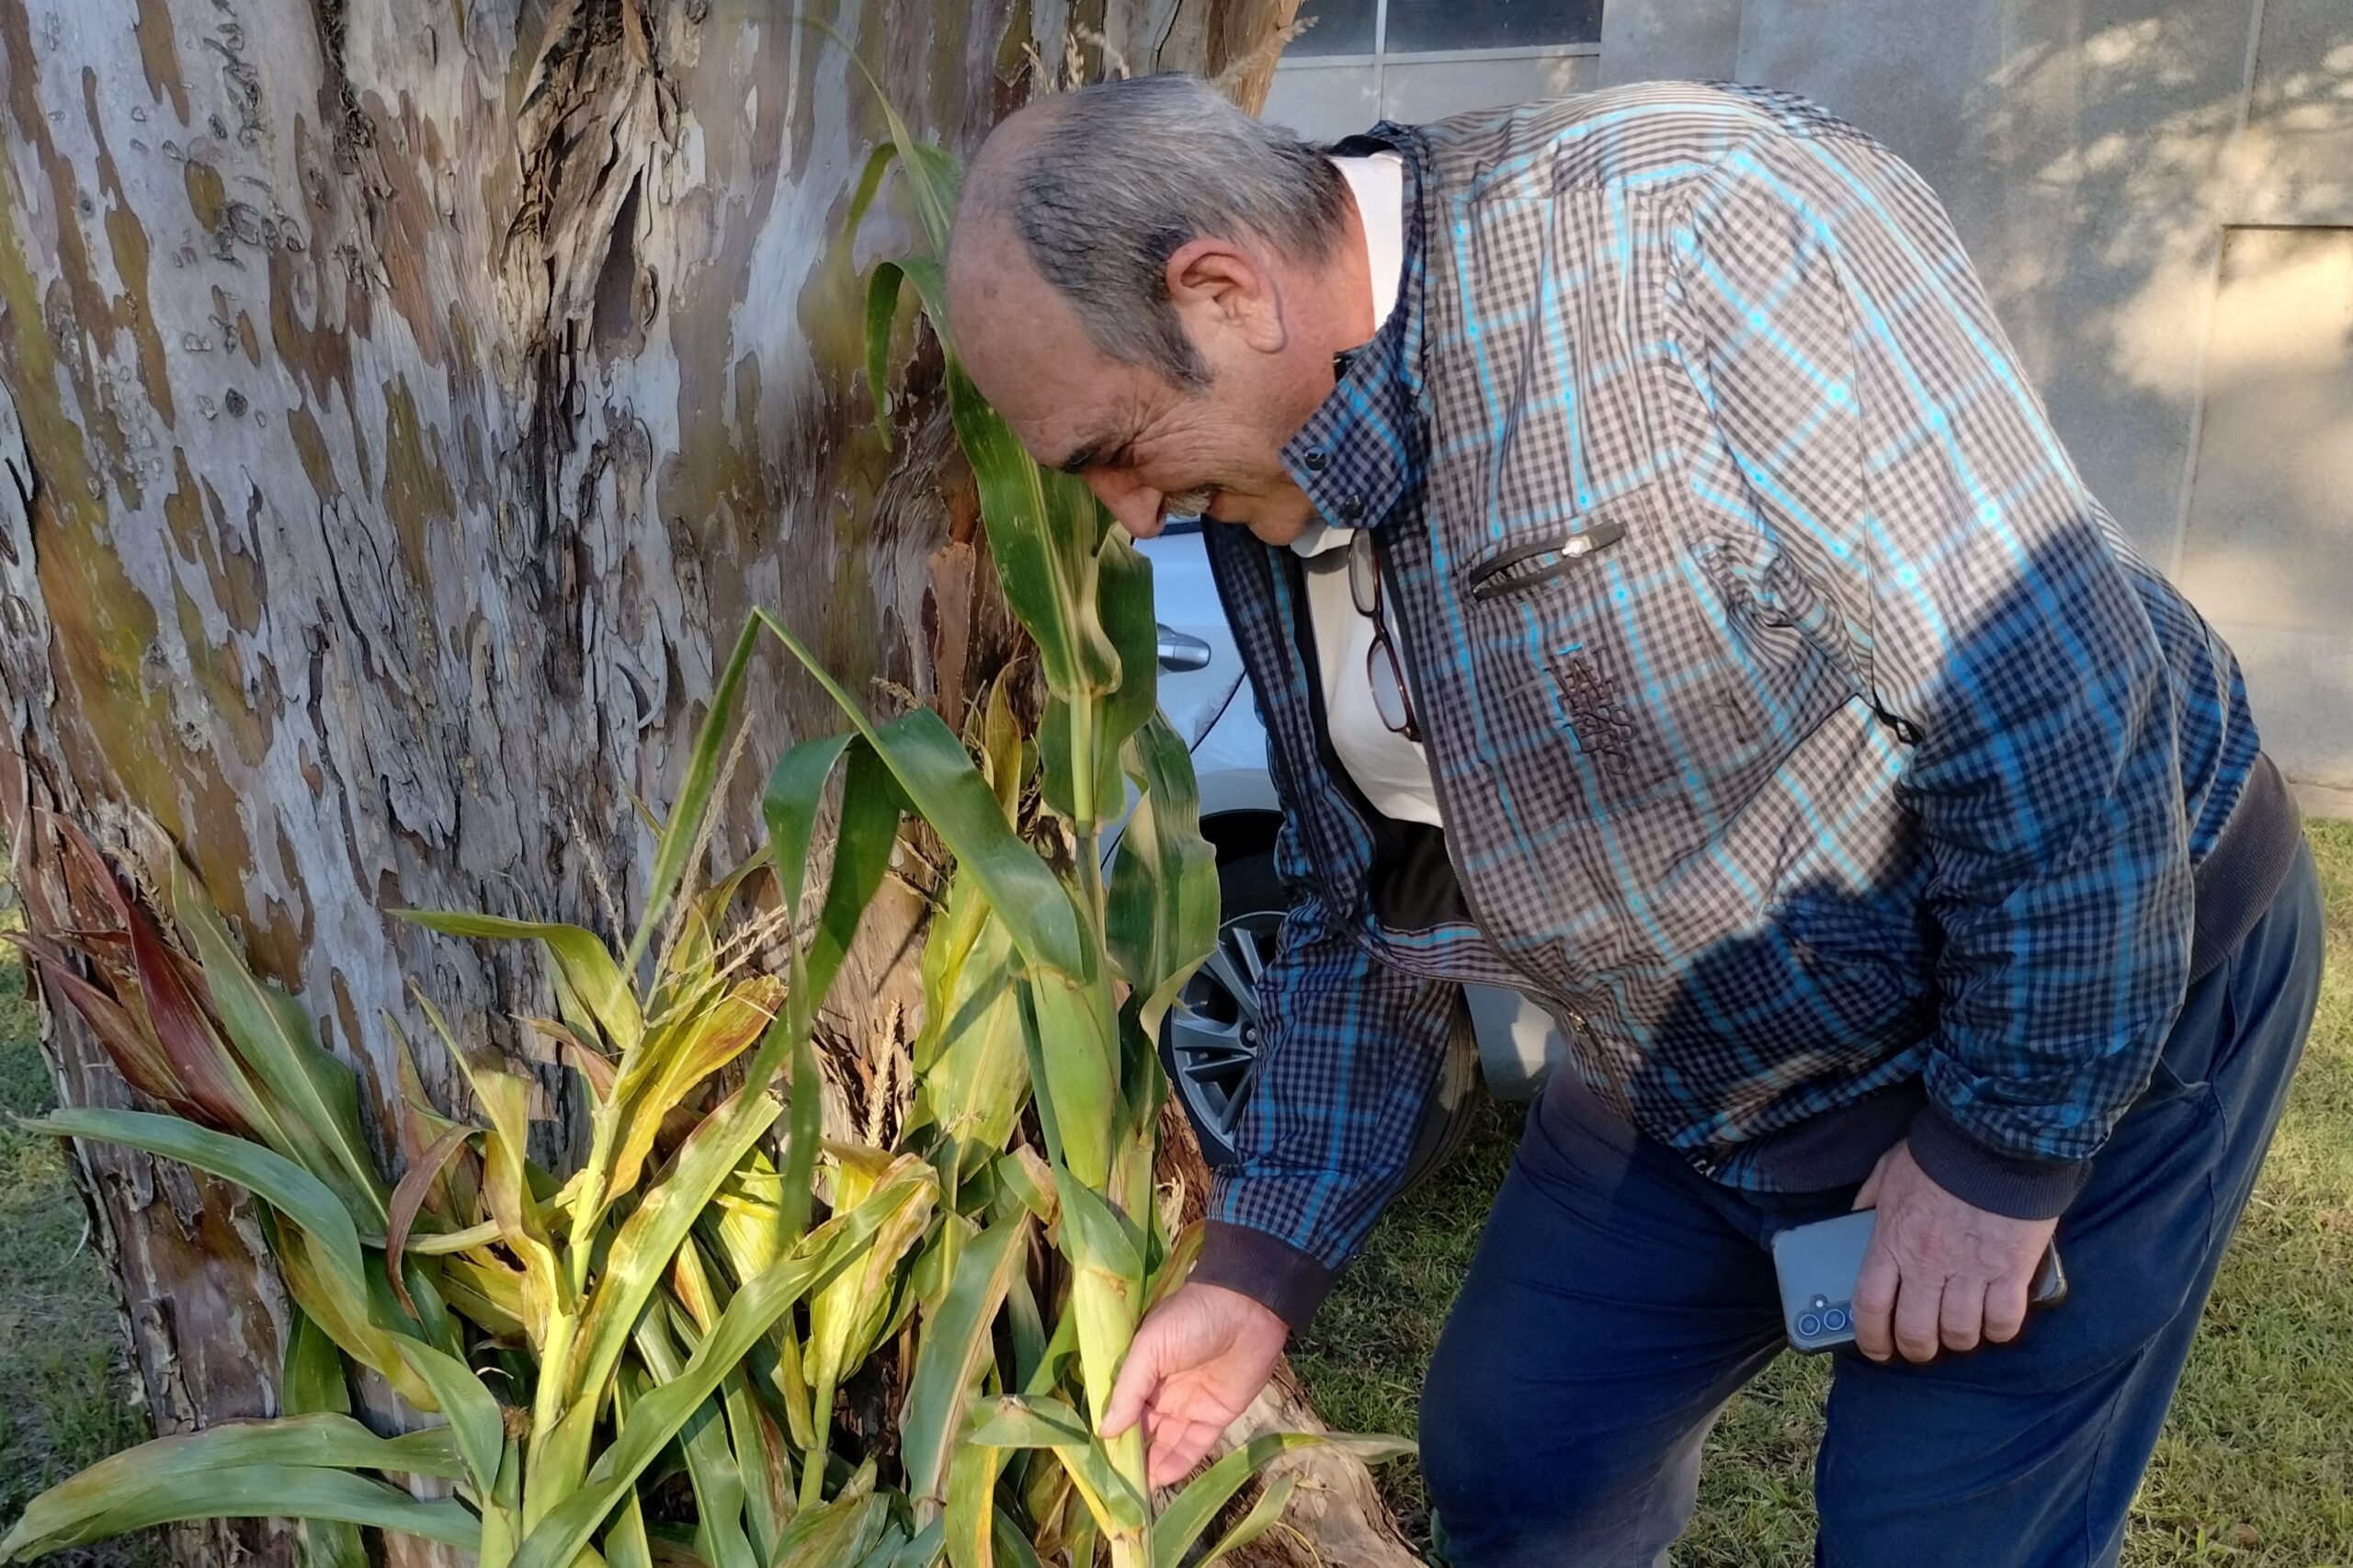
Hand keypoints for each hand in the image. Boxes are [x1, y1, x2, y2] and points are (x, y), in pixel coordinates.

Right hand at [1101, 1283, 1289, 1486]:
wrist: (1249, 1310)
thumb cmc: (1192, 1319)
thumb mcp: (1150, 1346)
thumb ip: (1129, 1389)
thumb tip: (1104, 1430)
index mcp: (1143, 1369)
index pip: (1121, 1406)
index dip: (1111, 1429)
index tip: (1097, 1457)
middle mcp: (1162, 1391)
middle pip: (1141, 1429)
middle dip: (1130, 1454)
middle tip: (1115, 1483)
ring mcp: (1189, 1405)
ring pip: (1166, 1442)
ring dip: (1152, 1465)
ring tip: (1135, 1490)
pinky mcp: (1215, 1417)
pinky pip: (1194, 1445)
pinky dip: (1179, 1462)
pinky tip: (1161, 1479)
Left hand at [1850, 1139, 2057, 1363]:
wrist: (1994, 1139)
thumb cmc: (1938, 1154)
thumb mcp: (1887, 1170)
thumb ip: (1869, 1200)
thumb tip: (1856, 1220)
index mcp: (1892, 1242)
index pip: (1871, 1306)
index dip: (1871, 1337)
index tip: (1877, 1349)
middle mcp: (1928, 1265)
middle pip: (1917, 1331)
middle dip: (1917, 1348)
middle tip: (1922, 1345)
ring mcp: (1971, 1271)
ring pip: (1960, 1333)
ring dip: (1958, 1340)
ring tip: (1960, 1332)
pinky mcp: (2011, 1271)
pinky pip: (2004, 1321)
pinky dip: (1998, 1330)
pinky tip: (1995, 1322)